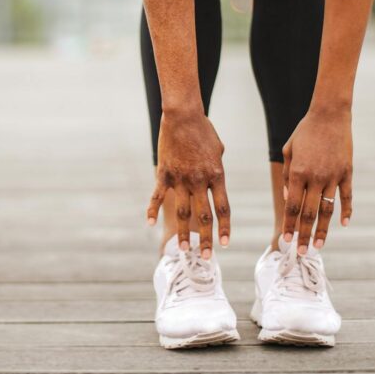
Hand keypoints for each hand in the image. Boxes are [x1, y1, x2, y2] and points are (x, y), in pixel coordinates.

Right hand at [147, 108, 230, 257]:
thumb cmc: (203, 130)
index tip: (224, 244)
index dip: (224, 228)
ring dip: (183, 233)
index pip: (223, 208)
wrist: (182, 116)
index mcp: (217, 175)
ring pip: (182, 212)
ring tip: (183, 250)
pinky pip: (157, 196)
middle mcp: (199, 180)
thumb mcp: (218, 150)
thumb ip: (216, 170)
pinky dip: (152, 210)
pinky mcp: (164, 174)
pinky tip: (150, 224)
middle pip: (204, 216)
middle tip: (206, 258)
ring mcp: (180, 179)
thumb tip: (214, 183)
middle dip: (206, 239)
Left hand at [281, 108, 353, 253]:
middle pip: (309, 213)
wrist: (330, 115)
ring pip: (328, 209)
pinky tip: (344, 224)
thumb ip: (287, 175)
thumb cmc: (305, 132)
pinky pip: (347, 197)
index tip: (286, 240)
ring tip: (319, 246)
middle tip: (301, 253)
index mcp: (298, 173)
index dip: (290, 225)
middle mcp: (315, 177)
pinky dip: (346, 211)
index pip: (292, 206)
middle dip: (304, 235)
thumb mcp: (288, 150)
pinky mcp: (347, 172)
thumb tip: (288, 199)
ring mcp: (333, 176)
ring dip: (323, 230)